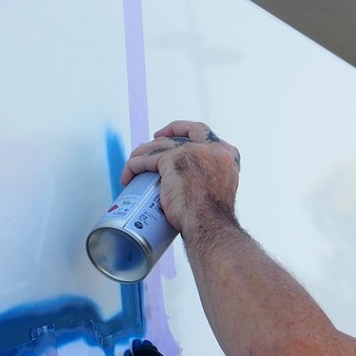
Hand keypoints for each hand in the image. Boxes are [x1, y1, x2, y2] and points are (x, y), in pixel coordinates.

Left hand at [121, 121, 240, 237]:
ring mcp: (192, 152)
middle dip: (163, 135)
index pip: (203, 133)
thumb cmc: (212, 218)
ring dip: (142, 154)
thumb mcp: (218, 189)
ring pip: (160, 145)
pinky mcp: (172, 160)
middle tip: (151, 143)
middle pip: (181, 133)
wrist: (209, 225)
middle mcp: (212, 149)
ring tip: (134, 166)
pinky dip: (133, 167)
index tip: (171, 136)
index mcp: (227, 156)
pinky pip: (146, 159)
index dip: (184, 130)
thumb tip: (190, 179)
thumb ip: (209, 177)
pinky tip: (128, 176)